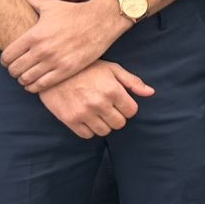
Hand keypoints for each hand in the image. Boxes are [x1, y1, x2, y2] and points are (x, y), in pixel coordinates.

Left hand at [2, 0, 130, 92]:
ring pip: (27, 79)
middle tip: (18, 69)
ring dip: (24, 79)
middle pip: (14, 69)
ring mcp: (55, 61)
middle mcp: (42, 49)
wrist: (101, 20)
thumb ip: (30, 0)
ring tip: (27, 76)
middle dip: (13, 70)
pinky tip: (37, 82)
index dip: (5, 60)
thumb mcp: (50, 5)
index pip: (7, 56)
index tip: (9, 60)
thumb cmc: (74, 12)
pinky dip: (35, 86)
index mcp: (35, 34)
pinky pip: (42, 85)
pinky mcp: (67, 70)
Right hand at [38, 61, 153, 138]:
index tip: (121, 103)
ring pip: (104, 131)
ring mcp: (84, 113)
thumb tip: (150, 93)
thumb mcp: (112, 69)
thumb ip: (132, 81)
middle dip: (117, 117)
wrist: (54, 71)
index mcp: (112, 90)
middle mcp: (99, 103)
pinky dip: (89, 129)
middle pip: (119, 123)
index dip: (128, 108)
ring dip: (104, 124)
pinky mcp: (70, 120)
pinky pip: (87, 135)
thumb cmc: (87, 69)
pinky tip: (87, 118)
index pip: (131, 111)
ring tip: (98, 113)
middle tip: (109, 109)